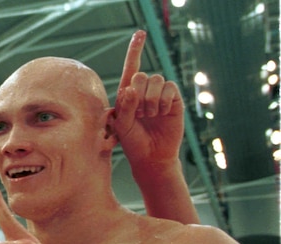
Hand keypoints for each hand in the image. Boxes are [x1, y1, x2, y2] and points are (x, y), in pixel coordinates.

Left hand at [111, 30, 183, 168]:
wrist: (152, 156)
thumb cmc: (133, 142)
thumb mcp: (123, 125)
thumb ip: (126, 106)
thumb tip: (131, 88)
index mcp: (128, 94)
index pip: (132, 68)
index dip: (135, 50)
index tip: (141, 33)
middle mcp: (144, 91)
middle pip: (141, 75)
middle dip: (138, 93)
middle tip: (140, 112)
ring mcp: (160, 95)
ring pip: (156, 80)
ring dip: (151, 100)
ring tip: (150, 115)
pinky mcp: (174, 100)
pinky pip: (169, 87)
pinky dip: (163, 100)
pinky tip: (162, 113)